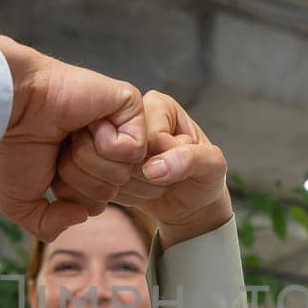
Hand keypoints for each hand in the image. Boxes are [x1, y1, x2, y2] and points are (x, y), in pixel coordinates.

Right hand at [0, 36, 145, 241]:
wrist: (11, 108)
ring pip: (124, 172)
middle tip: (60, 148)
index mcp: (80, 166)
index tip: (50, 170)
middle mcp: (101, 147)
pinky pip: (135, 149)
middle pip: (112, 191)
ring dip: (89, 159)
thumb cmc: (11, 149)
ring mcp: (118, 125)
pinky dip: (106, 142)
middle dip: (80, 178)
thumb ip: (48, 225)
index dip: (72, 197)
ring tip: (71, 133)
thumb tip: (83, 215)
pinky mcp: (130, 105)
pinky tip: (88, 122)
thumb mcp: (20, 204)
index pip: (97, 205)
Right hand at [109, 92, 232, 247]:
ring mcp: (111, 139)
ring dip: (129, 186)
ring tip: (151, 186)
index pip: (145, 134)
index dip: (159, 159)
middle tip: (162, 180)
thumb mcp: (211, 166)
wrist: (188, 202)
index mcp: (159, 104)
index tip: (175, 166)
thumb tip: (154, 168)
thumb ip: (191, 160)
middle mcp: (130, 115)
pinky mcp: (100, 160)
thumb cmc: (203, 177)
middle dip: (142, 173)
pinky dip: (116, 194)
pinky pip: (96, 180)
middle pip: (120, 148)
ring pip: (105, 165)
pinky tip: (135, 193)